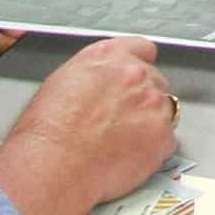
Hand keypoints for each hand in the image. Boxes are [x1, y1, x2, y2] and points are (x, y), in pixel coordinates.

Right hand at [7, 36, 174, 206]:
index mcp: (109, 57)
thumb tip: (101, 85)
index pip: (141, 48)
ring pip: (163, 110)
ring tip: (120, 143)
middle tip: (119, 121)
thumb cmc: (48, 132)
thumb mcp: (62, 83)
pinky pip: (166, 141)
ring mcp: (153, 104)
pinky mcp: (163, 135)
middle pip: (154, 81)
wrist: (53, 165)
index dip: (138, 66)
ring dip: (149, 123)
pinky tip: (127, 158)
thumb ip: (93, 75)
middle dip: (142, 99)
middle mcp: (135, 74)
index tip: (135, 79)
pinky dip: (153, 150)